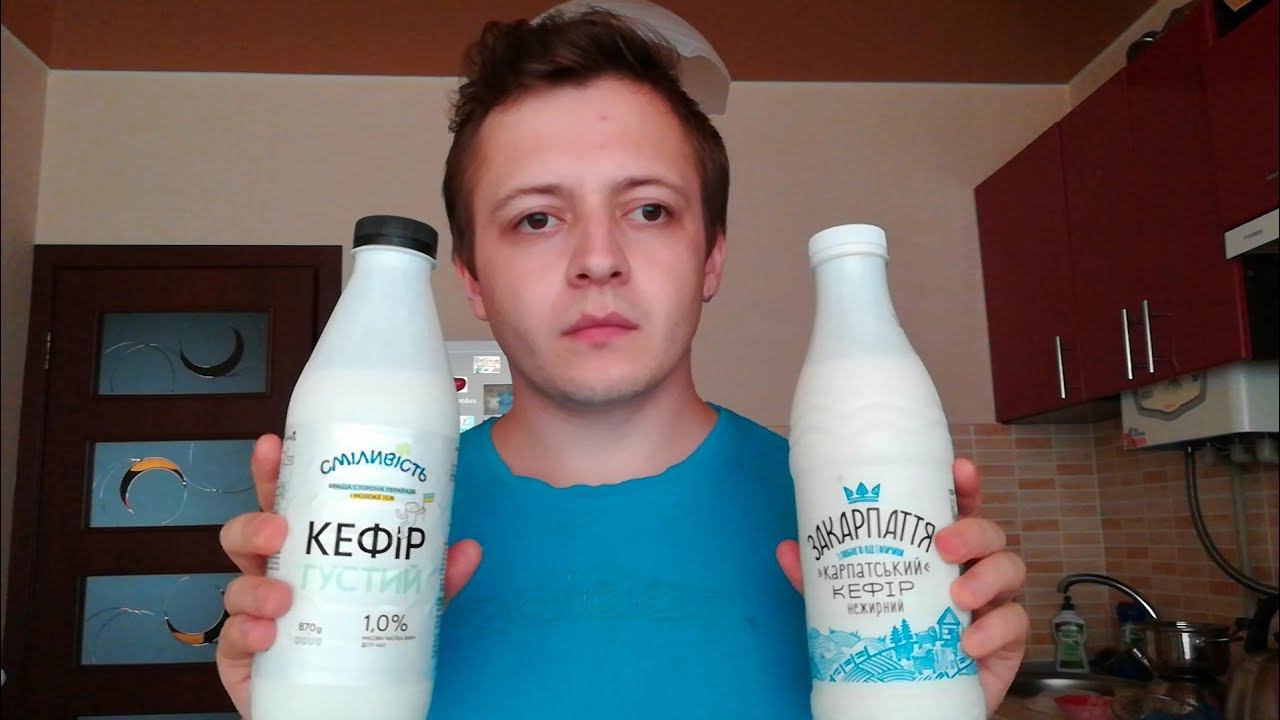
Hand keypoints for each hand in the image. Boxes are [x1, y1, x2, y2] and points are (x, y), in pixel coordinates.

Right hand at [216, 434, 483, 717]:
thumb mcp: (406, 606)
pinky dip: (248, 632)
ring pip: (235, 586)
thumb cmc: (362, 642)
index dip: (274, 472)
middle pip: (247, 536)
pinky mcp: (244, 657)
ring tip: (284, 597)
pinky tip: (269, 634)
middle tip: (280, 528)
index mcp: (308, 551)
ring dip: (256, 587)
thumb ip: (434, 580)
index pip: (286, 503)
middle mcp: (276, 576)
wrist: (342, 705)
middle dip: (255, 524)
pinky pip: (232, 639)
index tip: (274, 446)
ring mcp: (255, 616)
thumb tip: (469, 549)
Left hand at [775, 458, 1028, 713]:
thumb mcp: (853, 604)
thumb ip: (825, 579)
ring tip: (957, 596)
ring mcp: (993, 602)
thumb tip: (787, 549)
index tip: (960, 469)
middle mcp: (971, 568)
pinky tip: (968, 642)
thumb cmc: (892, 639)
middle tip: (943, 544)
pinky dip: (994, 630)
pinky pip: (1014, 624)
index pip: (959, 508)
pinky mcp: (1006, 640)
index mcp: (939, 551)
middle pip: (990, 533)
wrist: (912, 698)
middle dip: (973, 531)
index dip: (965, 486)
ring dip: (987, 578)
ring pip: (1011, 569)